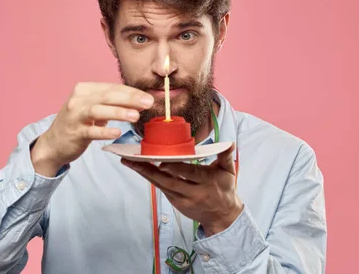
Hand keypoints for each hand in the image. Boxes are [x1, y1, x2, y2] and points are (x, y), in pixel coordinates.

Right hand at [31, 82, 153, 175]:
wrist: (54, 144)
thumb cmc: (78, 124)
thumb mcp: (93, 108)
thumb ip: (112, 103)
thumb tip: (140, 101)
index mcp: (84, 89)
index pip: (112, 88)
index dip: (132, 92)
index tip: (149, 97)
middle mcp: (78, 100)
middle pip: (107, 96)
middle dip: (130, 99)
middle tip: (148, 103)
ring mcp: (75, 116)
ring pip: (98, 110)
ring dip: (118, 112)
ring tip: (136, 116)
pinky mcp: (74, 133)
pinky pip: (91, 131)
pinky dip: (105, 131)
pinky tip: (118, 133)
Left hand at [121, 143, 242, 236]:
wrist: (222, 216)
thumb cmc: (225, 189)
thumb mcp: (229, 172)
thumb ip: (226, 156)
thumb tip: (229, 142)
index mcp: (207, 182)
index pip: (189, 174)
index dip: (176, 169)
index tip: (162, 161)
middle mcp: (193, 192)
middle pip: (169, 181)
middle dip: (149, 170)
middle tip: (133, 160)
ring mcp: (182, 200)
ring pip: (161, 185)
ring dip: (144, 173)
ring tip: (129, 162)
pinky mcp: (176, 203)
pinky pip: (161, 189)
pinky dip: (150, 178)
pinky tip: (138, 168)